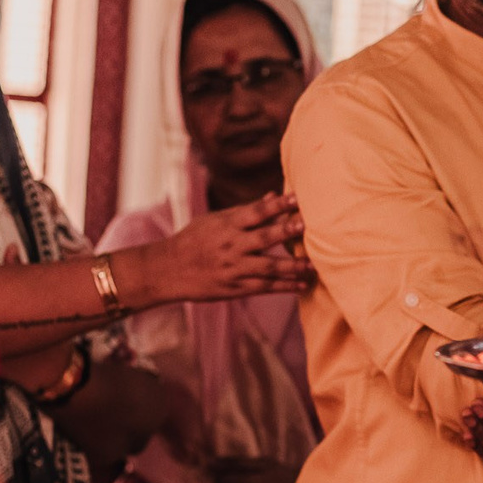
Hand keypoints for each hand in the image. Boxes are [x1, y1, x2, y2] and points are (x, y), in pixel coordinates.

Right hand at [142, 193, 313, 304]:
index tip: (297, 198)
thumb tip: (274, 194)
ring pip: (269, 267)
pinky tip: (303, 285)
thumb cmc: (194, 240)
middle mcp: (231, 246)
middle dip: (287, 231)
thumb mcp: (215, 220)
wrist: (168, 270)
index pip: (256, 212)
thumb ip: (246, 210)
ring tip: (314, 266)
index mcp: (226, 225)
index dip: (277, 205)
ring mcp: (234, 268)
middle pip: (264, 237)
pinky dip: (285, 287)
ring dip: (293, 266)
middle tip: (308, 227)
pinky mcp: (235, 288)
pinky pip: (265, 287)